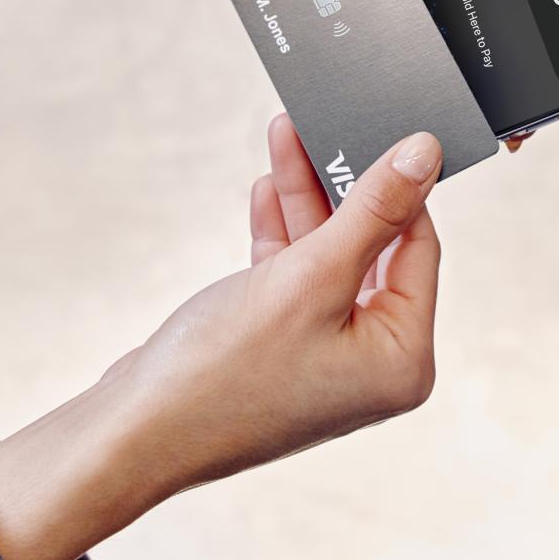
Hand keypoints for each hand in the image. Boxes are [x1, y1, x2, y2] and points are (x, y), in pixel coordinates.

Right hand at [0, 116, 444, 559]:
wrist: (133, 432)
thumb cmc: (222, 375)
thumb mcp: (309, 276)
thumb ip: (372, 211)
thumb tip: (425, 154)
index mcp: (403, 361)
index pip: (419, 249)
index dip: (399, 186)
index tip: (381, 129)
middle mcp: (372, 365)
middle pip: (373, 249)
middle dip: (341, 185)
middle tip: (322, 127)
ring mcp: (326, 357)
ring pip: (329, 257)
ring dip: (306, 200)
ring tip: (288, 138)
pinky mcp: (282, 348)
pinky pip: (295, 278)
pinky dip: (281, 235)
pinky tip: (268, 189)